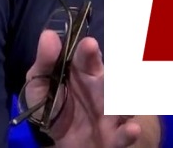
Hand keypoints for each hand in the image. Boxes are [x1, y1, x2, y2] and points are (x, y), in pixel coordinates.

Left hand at [23, 30, 141, 147]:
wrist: (61, 140)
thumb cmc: (53, 106)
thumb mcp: (40, 84)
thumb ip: (45, 62)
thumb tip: (48, 34)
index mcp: (84, 72)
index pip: (89, 59)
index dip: (89, 52)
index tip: (88, 45)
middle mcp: (102, 89)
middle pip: (111, 80)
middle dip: (113, 75)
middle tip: (109, 75)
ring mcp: (111, 113)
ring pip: (124, 105)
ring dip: (126, 103)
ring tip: (122, 102)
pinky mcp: (114, 136)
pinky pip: (124, 134)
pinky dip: (129, 133)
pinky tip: (132, 130)